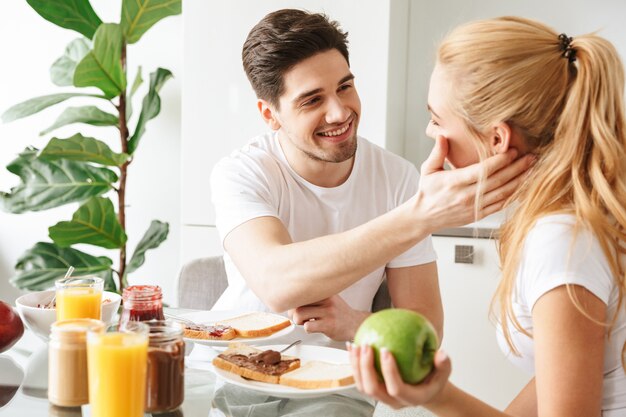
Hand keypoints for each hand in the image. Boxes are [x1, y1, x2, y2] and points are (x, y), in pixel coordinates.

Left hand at [288, 295, 368, 340]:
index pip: (301, 291)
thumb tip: (291, 300)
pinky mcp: (329, 325)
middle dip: (293, 313)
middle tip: (298, 317)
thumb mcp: (329, 299)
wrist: (356, 324)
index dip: (293, 301)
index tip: (293, 306)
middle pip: (297, 304)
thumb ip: (313, 297)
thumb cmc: (339, 313)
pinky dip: (307, 329)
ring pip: (300, 314)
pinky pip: (308, 327)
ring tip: (306, 322)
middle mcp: (326, 300)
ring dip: (298, 321)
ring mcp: (328, 312)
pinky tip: (314, 327)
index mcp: (325, 292)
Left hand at [348, 343, 450, 408]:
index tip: (386, 350)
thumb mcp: (443, 372)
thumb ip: (444, 364)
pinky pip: (359, 378)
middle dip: (366, 368)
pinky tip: (352, 346)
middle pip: (373, 389)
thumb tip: (441, 353)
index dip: (389, 371)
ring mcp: (382, 396)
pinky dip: (353, 363)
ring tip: (355, 345)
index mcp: (411, 398)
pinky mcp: (374, 389)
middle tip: (366, 345)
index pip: (396, 388)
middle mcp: (393, 401)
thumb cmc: (434, 379)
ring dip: (356, 366)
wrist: (425, 389)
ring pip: (362, 386)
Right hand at [415, 135, 534, 230]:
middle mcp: (465, 196)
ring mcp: (473, 207)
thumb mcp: (428, 170)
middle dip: (517, 168)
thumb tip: (443, 135)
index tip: (513, 151)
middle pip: (497, 181)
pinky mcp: (477, 215)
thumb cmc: (427, 192)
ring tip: (532, 169)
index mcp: (454, 182)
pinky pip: (500, 205)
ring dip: (519, 181)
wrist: (424, 216)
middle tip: (531, 157)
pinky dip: (513, 196)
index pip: (482, 171)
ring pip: (502, 193)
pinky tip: (523, 186)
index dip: (500, 161)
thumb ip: (437, 152)